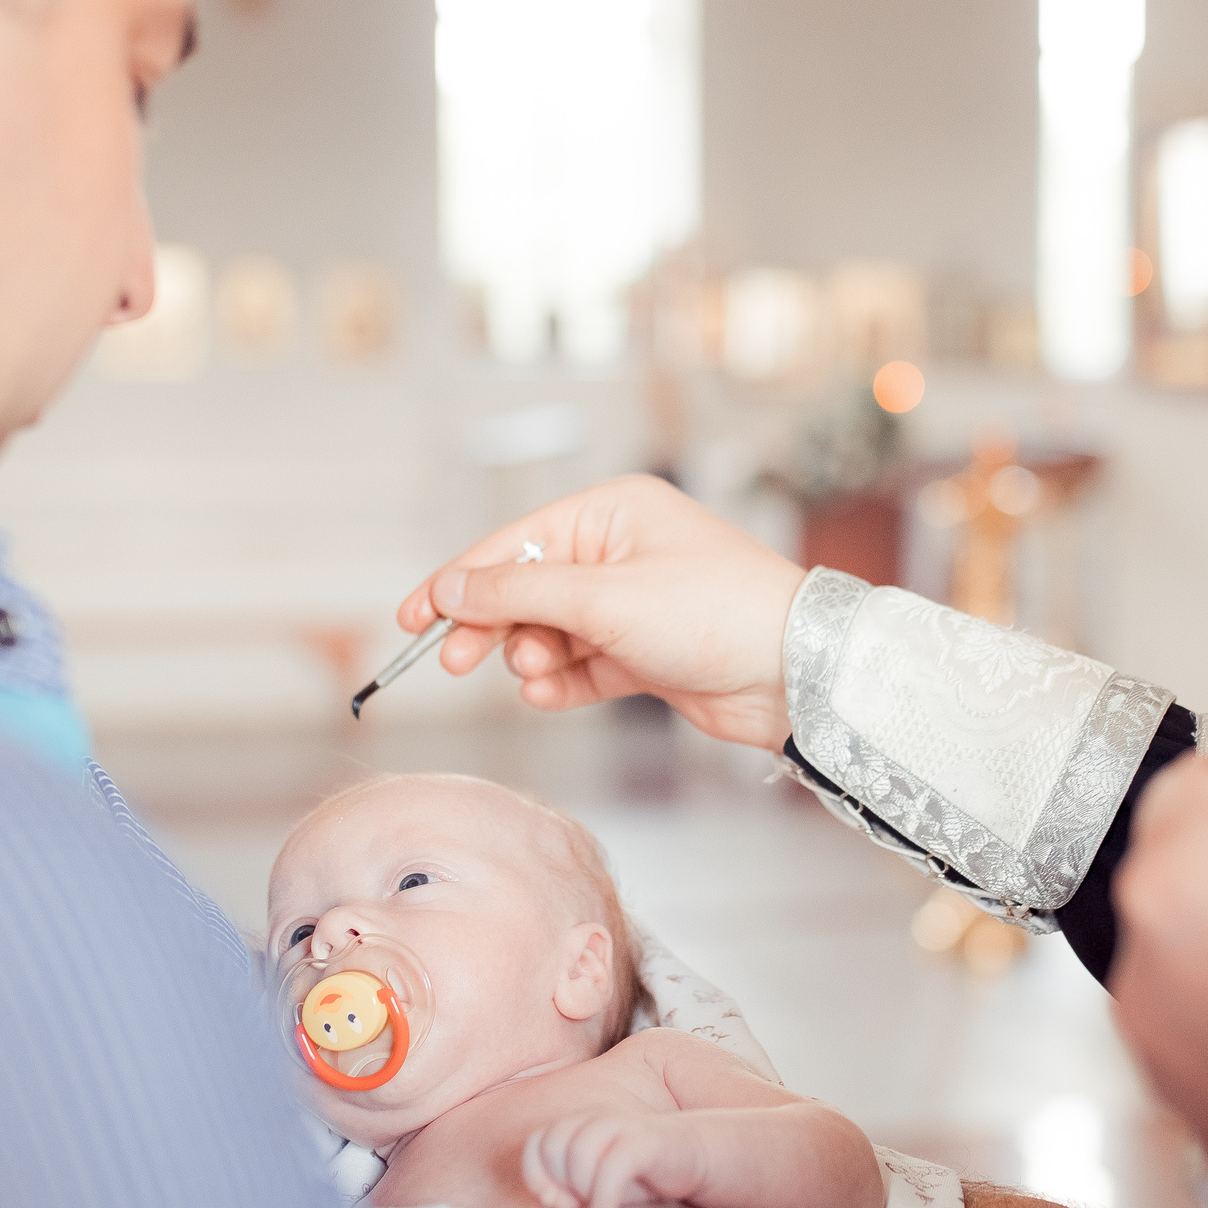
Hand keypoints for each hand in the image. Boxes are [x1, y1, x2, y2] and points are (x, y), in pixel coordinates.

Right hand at [400, 475, 806, 749]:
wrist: (793, 673)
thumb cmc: (714, 611)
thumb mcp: (603, 597)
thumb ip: (518, 592)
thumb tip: (450, 587)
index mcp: (612, 513)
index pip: (514, 542)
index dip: (459, 579)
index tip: (414, 616)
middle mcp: (620, 553)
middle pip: (527, 589)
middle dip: (491, 626)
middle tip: (456, 660)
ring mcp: (632, 605)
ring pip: (551, 633)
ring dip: (532, 657)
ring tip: (533, 674)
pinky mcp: (644, 654)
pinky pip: (581, 667)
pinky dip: (561, 683)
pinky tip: (549, 694)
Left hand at [521, 1110, 707, 1207]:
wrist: (699, 1159)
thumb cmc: (645, 1175)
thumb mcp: (600, 1183)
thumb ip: (570, 1187)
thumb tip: (551, 1200)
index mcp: (582, 1124)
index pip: (537, 1142)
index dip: (537, 1175)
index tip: (555, 1202)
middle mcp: (598, 1119)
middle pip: (555, 1146)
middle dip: (559, 1184)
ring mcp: (622, 1126)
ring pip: (579, 1155)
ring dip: (582, 1192)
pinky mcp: (645, 1141)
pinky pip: (611, 1169)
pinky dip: (602, 1202)